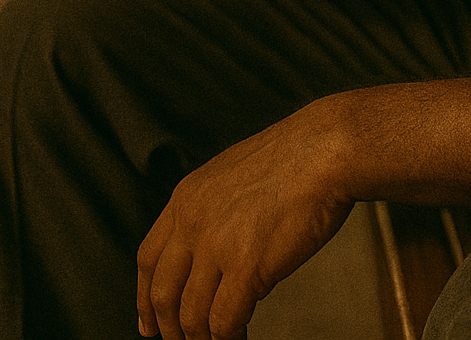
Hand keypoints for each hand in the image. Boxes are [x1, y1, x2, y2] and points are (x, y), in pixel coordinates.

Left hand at [137, 103, 353, 339]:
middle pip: (163, 293)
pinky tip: (240, 335)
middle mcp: (194, 221)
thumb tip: (210, 250)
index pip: (148, 258)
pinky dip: (230, 337)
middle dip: (170, 328)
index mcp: (187, 196)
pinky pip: (225, 321)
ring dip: (202, 338)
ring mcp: (218, 245)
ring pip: (192, 315)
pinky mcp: (246, 267)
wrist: (326, 149)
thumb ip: (212, 210)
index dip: (144, 298)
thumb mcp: (232, 174)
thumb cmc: (296, 158)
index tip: (150, 321)